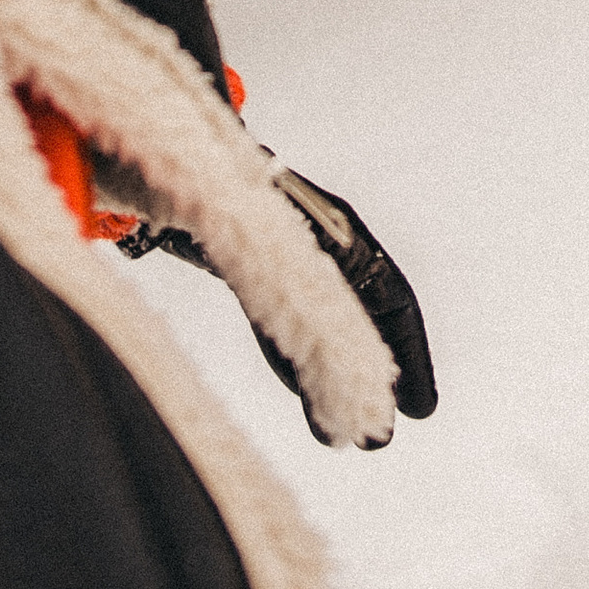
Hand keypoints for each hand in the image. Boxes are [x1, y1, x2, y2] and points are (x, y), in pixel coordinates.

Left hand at [121, 165, 436, 443]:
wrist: (165, 150)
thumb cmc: (214, 176)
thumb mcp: (264, 226)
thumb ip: (289, 277)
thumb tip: (320, 334)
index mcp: (337, 229)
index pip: (390, 297)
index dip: (409, 354)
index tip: (422, 409)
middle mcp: (323, 243)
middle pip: (364, 318)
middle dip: (376, 380)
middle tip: (378, 438)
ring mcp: (292, 255)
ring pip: (328, 327)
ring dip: (335, 381)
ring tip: (342, 437)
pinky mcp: (258, 263)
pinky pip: (290, 320)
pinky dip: (297, 362)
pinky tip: (303, 396)